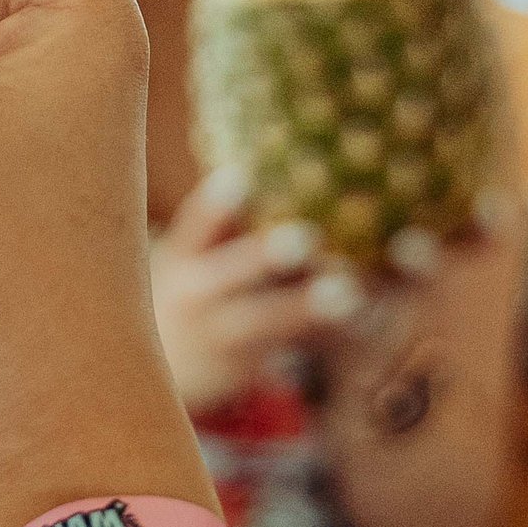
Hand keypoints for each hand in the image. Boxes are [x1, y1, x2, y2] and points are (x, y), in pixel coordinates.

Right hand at [150, 174, 362, 420]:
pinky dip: (329, 338)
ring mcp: (221, 336)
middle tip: (305, 238)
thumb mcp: (184, 255)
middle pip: (231, 275)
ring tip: (350, 294)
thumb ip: (220, 222)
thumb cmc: (189, 285)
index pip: (195, 226)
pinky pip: (291, 351)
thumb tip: (267, 160)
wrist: (157, 367)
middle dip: (265, 256)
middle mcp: (197, 296)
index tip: (239, 177)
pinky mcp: (249, 367)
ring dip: (309, 307)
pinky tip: (370, 322)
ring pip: (268, 321)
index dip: (216, 205)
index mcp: (182, 258)